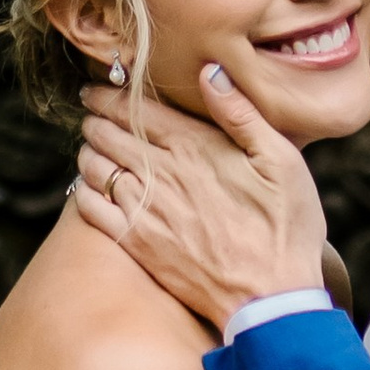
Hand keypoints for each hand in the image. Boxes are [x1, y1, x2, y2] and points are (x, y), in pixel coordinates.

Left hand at [74, 66, 325, 330]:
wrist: (271, 297)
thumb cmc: (285, 227)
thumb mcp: (282, 161)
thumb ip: (241, 114)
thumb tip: (209, 72)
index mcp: (195, 148)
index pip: (137, 110)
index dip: (110, 95)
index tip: (96, 88)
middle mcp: (162, 175)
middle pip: (109, 135)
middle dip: (95, 119)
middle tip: (90, 113)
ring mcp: (145, 211)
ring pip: (95, 168)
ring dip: (88, 151)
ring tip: (90, 145)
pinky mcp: (137, 244)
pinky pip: (91, 210)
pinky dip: (83, 191)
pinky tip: (88, 187)